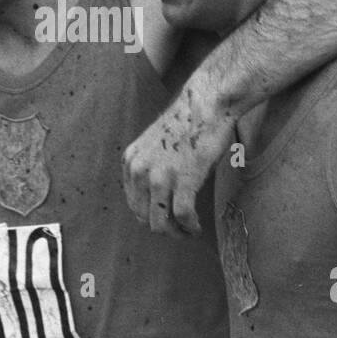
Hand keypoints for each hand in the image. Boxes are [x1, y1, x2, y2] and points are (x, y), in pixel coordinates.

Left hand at [123, 86, 235, 236]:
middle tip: (180, 230)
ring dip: (176, 233)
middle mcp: (139, 171)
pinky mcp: (182, 181)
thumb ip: (151, 170)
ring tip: (189, 231)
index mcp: (130, 161)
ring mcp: (159, 177)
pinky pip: (182, 217)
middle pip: (144, 217)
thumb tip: (159, 201)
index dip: (150, 215)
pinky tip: (197, 226)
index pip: (133, 203)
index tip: (166, 219)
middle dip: (163, 228)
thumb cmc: (188, 123)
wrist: (206, 104)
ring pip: (160, 223)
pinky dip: (190, 227)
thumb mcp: (156, 146)